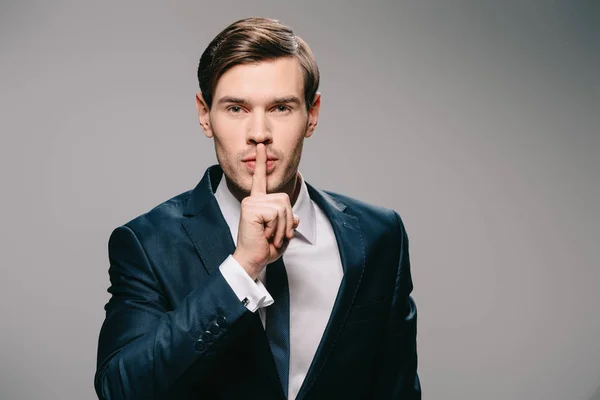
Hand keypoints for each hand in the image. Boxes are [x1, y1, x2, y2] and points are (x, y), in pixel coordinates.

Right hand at [233, 143, 299, 279]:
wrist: (253, 260)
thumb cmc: (265, 248)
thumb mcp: (283, 234)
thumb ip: (290, 223)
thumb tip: (295, 218)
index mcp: (259, 202)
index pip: (261, 180)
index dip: (261, 162)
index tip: (261, 146)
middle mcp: (253, 199)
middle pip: (285, 199)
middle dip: (286, 220)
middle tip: (275, 235)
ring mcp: (251, 202)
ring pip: (282, 207)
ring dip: (281, 227)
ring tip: (269, 236)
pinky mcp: (250, 208)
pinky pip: (276, 214)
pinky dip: (276, 228)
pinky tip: (264, 235)